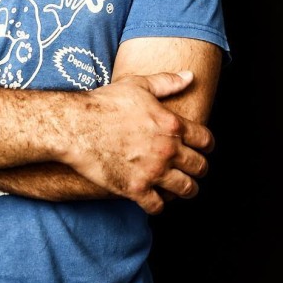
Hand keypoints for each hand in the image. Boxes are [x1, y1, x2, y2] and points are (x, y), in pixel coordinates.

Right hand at [64, 71, 214, 213]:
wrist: (76, 127)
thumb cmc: (104, 103)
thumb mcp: (138, 85)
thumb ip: (167, 82)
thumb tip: (189, 75)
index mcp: (172, 125)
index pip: (205, 140)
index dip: (207, 145)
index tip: (202, 149)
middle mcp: (168, 150)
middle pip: (200, 167)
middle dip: (198, 169)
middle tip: (192, 170)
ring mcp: (153, 172)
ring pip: (185, 189)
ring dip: (185, 190)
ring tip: (179, 189)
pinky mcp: (135, 189)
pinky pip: (157, 206)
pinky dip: (158, 205)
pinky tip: (154, 199)